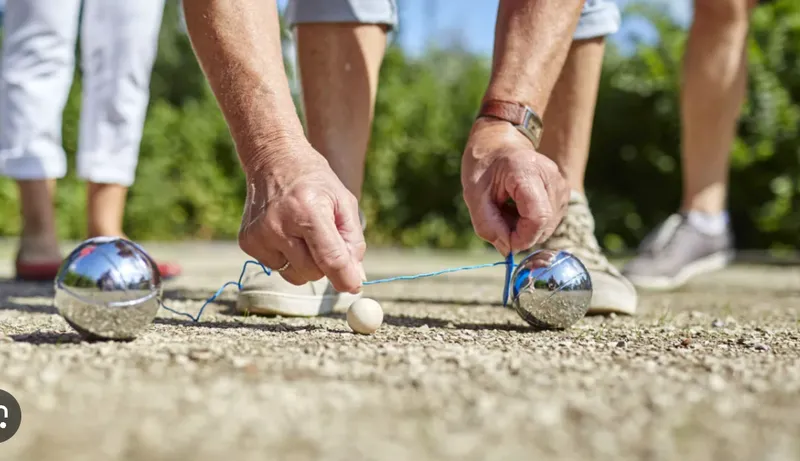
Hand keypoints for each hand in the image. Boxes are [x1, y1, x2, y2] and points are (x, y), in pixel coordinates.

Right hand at [238, 139, 365, 293]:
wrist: (274, 160)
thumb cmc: (315, 182)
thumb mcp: (344, 202)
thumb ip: (353, 242)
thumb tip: (355, 279)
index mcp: (308, 211)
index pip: (329, 258)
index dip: (345, 278)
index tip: (354, 287)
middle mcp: (279, 225)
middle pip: (313, 272)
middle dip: (325, 265)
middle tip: (326, 241)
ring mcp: (259, 235)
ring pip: (294, 275)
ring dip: (305, 264)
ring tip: (304, 234)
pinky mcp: (247, 242)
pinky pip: (276, 268)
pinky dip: (287, 257)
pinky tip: (286, 233)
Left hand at [461, 118, 568, 255]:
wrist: (499, 143)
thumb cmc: (484, 165)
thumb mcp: (474, 195)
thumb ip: (488, 225)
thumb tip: (507, 250)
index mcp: (526, 171)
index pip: (537, 218)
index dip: (522, 237)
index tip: (504, 239)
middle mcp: (550, 176)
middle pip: (544, 224)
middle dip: (521, 234)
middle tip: (499, 220)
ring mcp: (560, 184)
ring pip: (548, 225)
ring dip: (526, 229)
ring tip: (507, 210)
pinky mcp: (563, 192)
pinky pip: (550, 220)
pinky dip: (532, 223)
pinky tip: (518, 209)